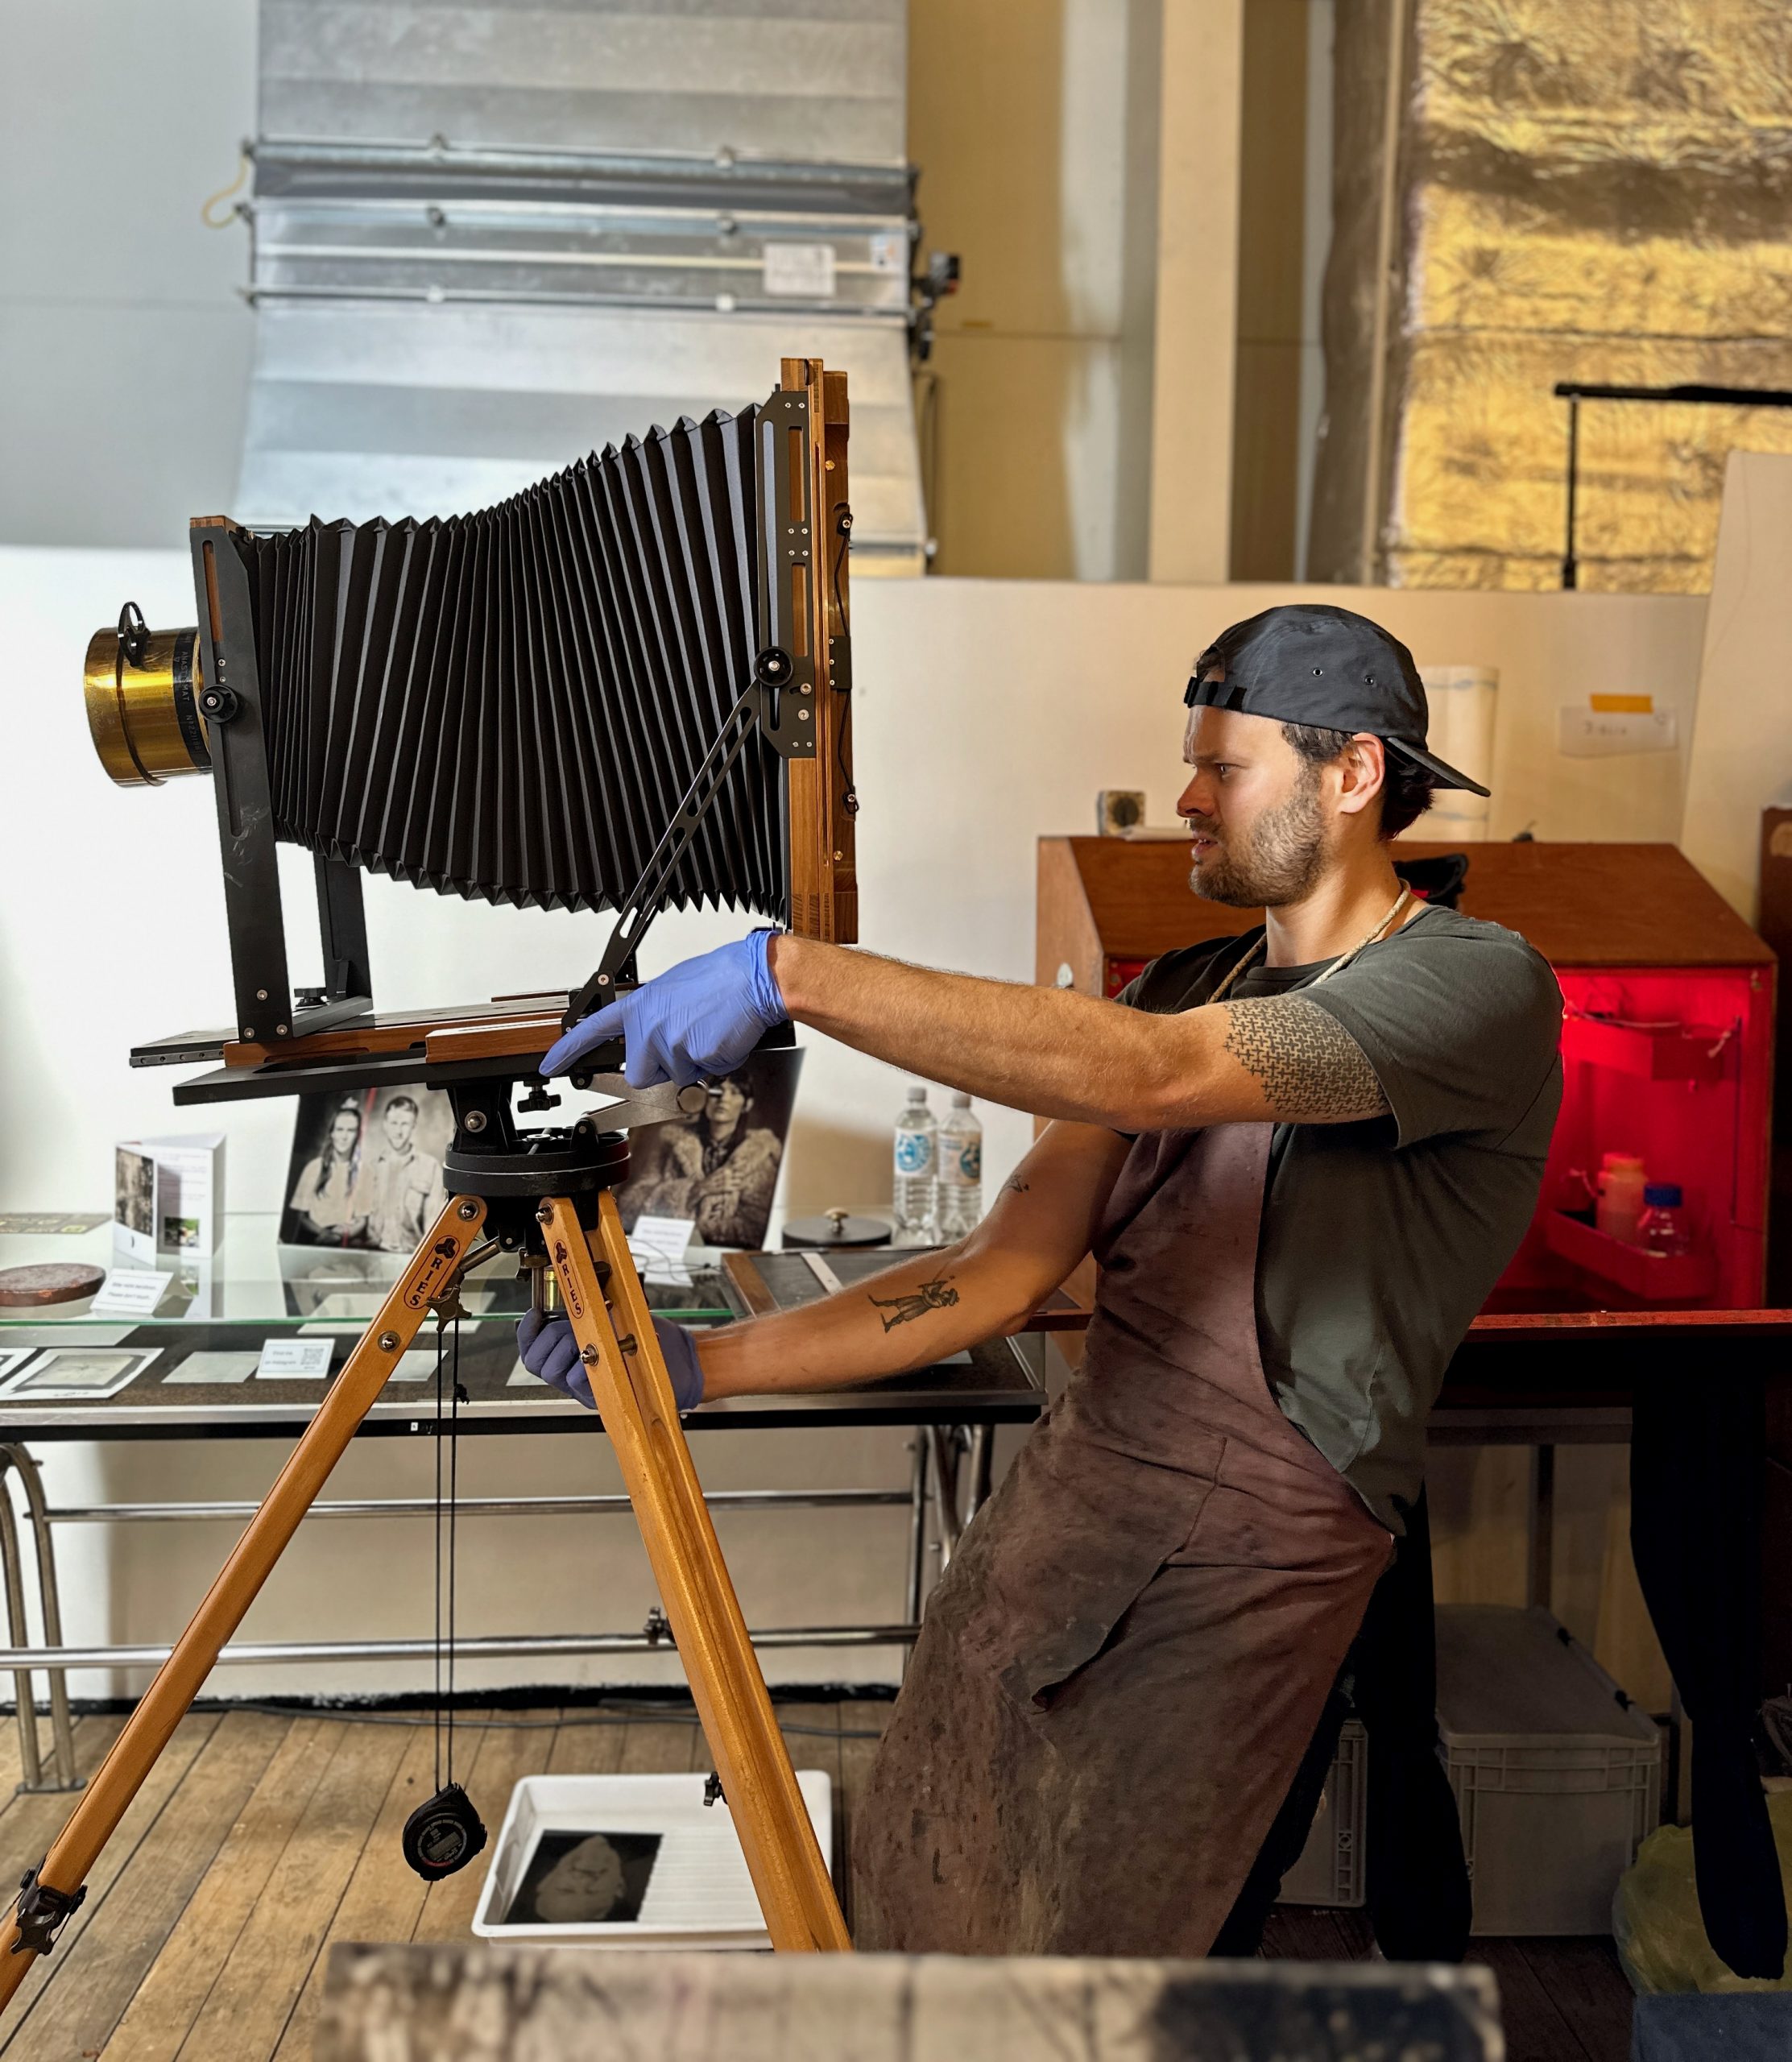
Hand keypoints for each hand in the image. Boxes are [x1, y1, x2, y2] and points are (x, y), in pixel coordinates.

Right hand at [516, 1308, 705, 1411]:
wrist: (685, 1364)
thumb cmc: (653, 1342)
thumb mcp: (618, 1320)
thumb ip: (591, 1313)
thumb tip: (573, 1287)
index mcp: (573, 1358)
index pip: (533, 1351)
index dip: (527, 1333)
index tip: (534, 1313)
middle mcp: (576, 1376)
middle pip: (537, 1362)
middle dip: (548, 1337)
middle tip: (569, 1326)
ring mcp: (588, 1387)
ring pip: (554, 1372)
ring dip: (566, 1348)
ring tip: (587, 1337)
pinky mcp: (603, 1394)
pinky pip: (578, 1380)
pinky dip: (585, 1363)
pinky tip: (600, 1350)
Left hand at [541, 932, 786, 1087]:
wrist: (751, 979)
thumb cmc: (718, 980)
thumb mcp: (671, 991)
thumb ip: (653, 1017)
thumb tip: (653, 1037)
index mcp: (639, 1006)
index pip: (593, 1031)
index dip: (568, 1051)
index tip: (551, 1065)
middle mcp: (647, 1026)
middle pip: (641, 1074)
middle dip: (662, 1068)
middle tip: (685, 1041)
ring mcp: (668, 1044)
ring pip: (675, 1077)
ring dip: (693, 1064)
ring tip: (707, 1032)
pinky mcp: (693, 1058)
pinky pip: (702, 1075)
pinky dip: (715, 1063)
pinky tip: (720, 1037)